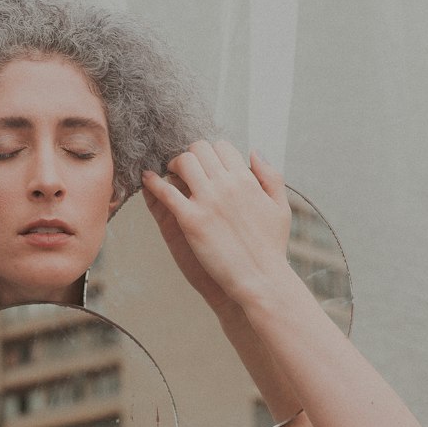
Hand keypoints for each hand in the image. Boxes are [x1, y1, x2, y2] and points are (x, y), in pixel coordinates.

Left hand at [142, 140, 291, 313]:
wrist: (261, 278)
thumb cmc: (271, 247)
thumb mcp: (280, 207)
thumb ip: (270, 176)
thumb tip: (254, 153)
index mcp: (246, 179)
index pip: (222, 147)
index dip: (211, 153)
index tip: (206, 164)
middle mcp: (226, 184)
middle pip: (200, 150)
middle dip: (191, 155)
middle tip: (186, 168)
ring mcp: (207, 201)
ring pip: (183, 163)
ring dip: (174, 166)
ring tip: (171, 175)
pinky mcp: (190, 220)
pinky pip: (165, 192)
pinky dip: (153, 183)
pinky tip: (147, 179)